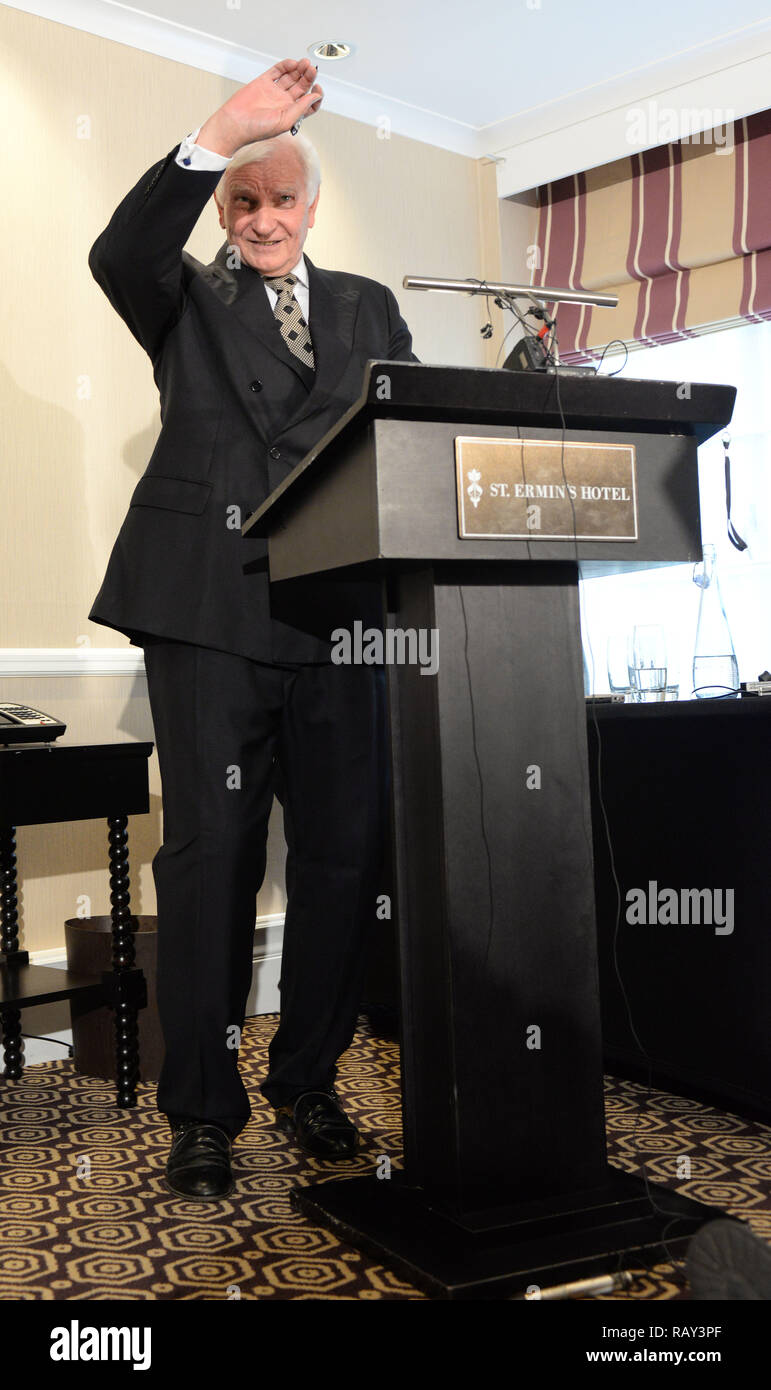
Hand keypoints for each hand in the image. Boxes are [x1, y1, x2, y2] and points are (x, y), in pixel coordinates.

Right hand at [198, 59, 323, 156]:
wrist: (235, 123)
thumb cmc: (257, 129)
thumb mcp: (286, 121)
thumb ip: (301, 107)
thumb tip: (315, 96)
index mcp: (291, 113)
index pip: (309, 102)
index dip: (315, 95)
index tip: (317, 88)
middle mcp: (284, 102)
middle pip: (302, 86)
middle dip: (308, 77)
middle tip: (311, 69)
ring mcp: (274, 91)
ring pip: (291, 77)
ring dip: (299, 70)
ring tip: (304, 63)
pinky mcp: (264, 82)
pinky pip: (277, 71)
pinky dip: (285, 66)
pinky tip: (292, 63)